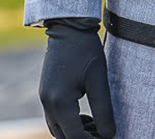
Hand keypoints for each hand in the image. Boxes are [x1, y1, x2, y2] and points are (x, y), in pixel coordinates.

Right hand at [39, 18, 114, 138]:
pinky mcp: (45, 92)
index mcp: (61, 102)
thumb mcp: (99, 80)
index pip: (76, 137)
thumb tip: (110, 134)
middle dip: (83, 138)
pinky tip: (85, 115)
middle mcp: (48, 104)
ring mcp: (44, 99)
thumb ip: (104, 109)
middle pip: (64, 137)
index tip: (109, 136)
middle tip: (103, 131)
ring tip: (96, 123)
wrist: (68, 28)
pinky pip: (55, 117)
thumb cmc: (86, 51)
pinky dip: (69, 122)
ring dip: (75, 132)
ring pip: (58, 129)